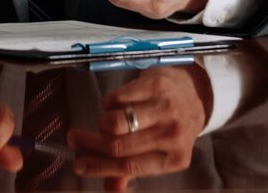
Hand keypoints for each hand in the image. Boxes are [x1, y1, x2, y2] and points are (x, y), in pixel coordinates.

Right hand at [67, 65, 211, 190]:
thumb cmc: (170, 128)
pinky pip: (118, 97)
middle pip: (118, 145)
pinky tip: (113, 105)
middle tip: (74, 140)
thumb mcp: (160, 154)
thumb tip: (110, 190)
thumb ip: (132, 170)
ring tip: (104, 122)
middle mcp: (171, 136)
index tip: (77, 165)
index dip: (98, 167)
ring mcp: (165, 109)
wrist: (193, 94)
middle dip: (89, 144)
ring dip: (102, 123)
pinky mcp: (156, 86)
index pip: (129, 167)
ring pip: (115, 122)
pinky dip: (108, 103)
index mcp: (173, 159)